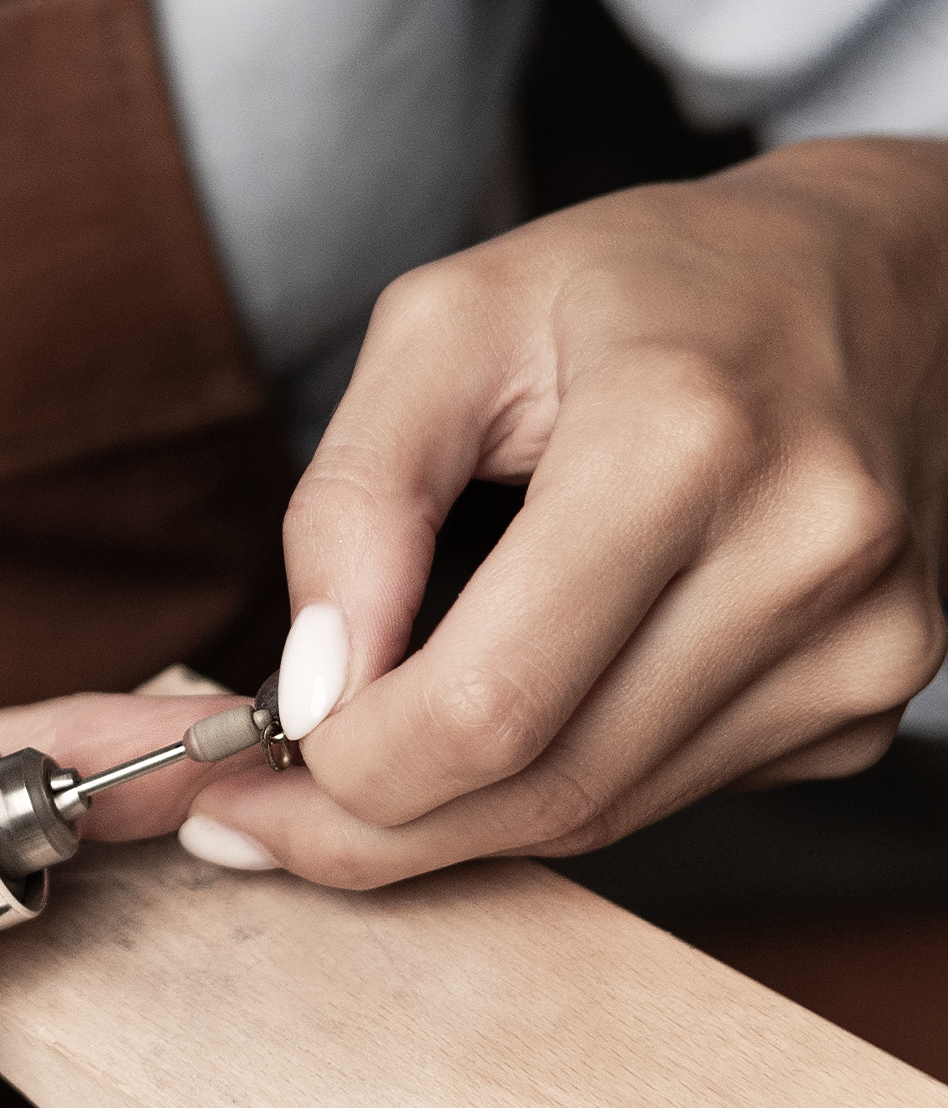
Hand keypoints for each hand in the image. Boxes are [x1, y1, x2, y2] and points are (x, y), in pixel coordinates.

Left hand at [183, 137, 947, 887]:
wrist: (866, 281)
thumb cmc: (639, 284)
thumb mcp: (446, 323)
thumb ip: (358, 497)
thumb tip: (312, 680)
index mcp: (681, 441)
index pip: (490, 702)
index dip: (344, 765)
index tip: (241, 755)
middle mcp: (799, 561)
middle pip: (544, 790)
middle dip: (369, 826)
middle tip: (249, 811)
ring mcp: (855, 649)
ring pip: (599, 814)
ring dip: (447, 818)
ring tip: (340, 764)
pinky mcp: (865, 702)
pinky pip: (661, 790)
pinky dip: (547, 780)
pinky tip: (486, 725)